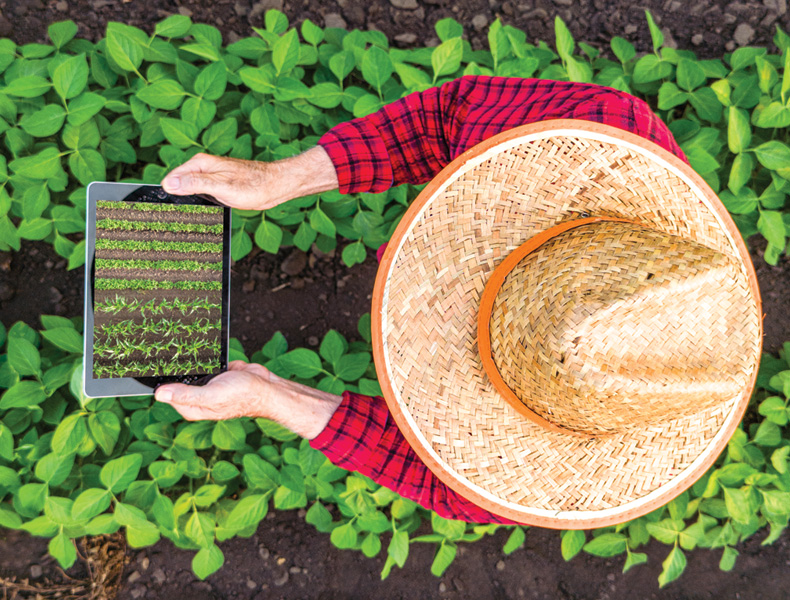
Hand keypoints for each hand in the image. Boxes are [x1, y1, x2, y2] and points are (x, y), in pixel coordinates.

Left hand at [154, 361, 342, 439]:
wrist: (267, 387)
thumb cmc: (243, 396)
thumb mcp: (211, 395)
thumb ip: (186, 395)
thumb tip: (159, 395)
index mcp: (191, 407)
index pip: (166, 394)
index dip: (157, 381)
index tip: (148, 364)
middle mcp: (197, 397)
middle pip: (176, 381)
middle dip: (170, 369)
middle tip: (158, 349)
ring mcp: (207, 384)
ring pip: (189, 370)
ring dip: (186, 360)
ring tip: (173, 344)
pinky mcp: (216, 373)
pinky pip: (203, 362)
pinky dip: (201, 355)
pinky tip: (196, 346)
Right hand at [160, 146, 338, 211]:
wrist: (276, 186)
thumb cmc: (254, 186)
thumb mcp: (222, 187)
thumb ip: (195, 184)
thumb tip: (169, 183)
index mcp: (200, 164)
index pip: (170, 177)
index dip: (166, 193)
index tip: (164, 208)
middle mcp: (203, 167)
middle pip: (178, 184)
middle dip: (175, 198)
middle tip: (175, 217)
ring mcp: (210, 176)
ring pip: (189, 190)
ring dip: (187, 201)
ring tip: (187, 215)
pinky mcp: (218, 185)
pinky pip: (200, 193)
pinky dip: (198, 202)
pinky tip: (201, 211)